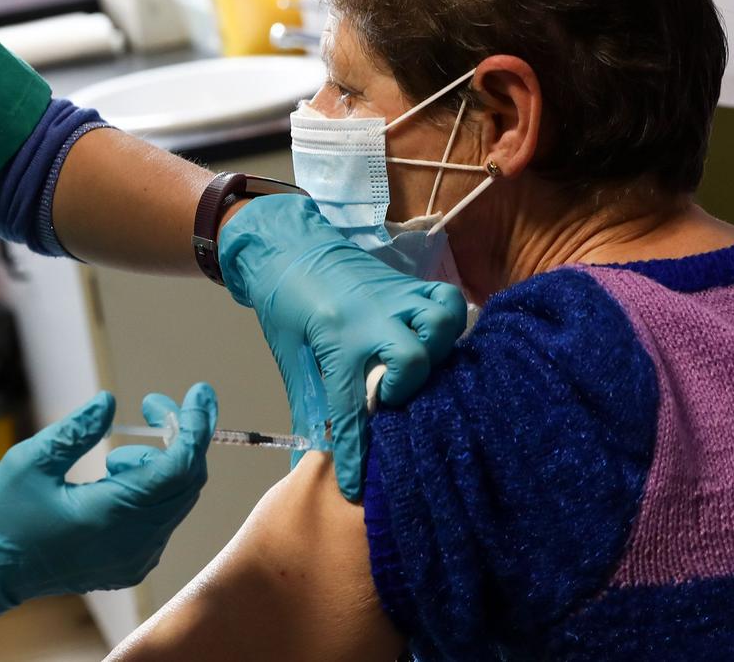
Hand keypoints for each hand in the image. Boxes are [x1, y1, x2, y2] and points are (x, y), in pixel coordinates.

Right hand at [0, 384, 216, 615]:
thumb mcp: (31, 460)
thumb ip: (77, 430)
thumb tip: (110, 402)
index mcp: (110, 516)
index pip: (179, 467)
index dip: (194, 425)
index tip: (198, 392)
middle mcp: (131, 544)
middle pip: (187, 484)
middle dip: (182, 438)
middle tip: (155, 407)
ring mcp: (133, 560)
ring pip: (176, 502)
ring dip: (161, 466)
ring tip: (115, 456)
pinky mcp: (127, 566)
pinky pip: (160, 521)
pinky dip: (152, 491)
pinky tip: (115, 479)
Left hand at [217, 194, 464, 500]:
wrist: (287, 245)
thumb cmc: (284, 305)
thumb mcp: (290, 356)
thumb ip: (308, 407)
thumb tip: (306, 465)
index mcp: (334, 338)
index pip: (351, 407)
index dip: (356, 453)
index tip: (357, 487)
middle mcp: (370, 316)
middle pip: (411, 359)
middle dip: (407, 391)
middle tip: (389, 401)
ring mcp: (395, 296)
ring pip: (440, 321)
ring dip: (436, 351)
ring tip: (418, 369)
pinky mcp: (408, 285)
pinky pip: (446, 299)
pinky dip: (448, 323)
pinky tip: (436, 343)